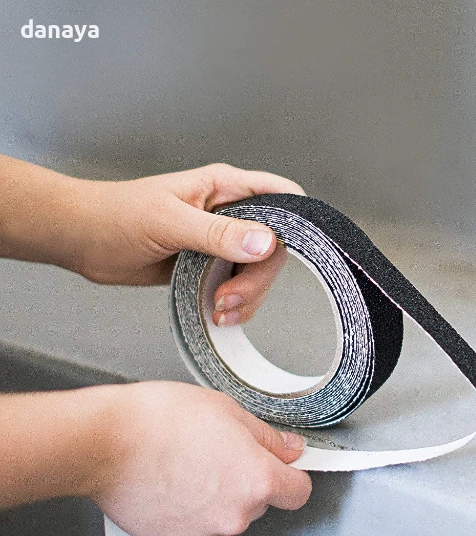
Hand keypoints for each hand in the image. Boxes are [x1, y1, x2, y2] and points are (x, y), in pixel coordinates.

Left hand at [79, 163, 303, 326]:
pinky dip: (234, 306)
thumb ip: (218, 234)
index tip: (293, 254)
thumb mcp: (169, 222)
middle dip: (258, 279)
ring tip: (218, 310)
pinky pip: (238, 288)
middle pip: (274, 248)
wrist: (82, 240)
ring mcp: (222, 243)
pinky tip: (216, 312)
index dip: (298, 223)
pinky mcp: (210, 267)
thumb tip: (265, 243)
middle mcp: (230, 214)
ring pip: (258, 273)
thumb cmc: (114, 216)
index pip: (282, 197)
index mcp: (225, 188)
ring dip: (246, 298)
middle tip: (230, 299)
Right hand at [90, 381, 311, 535]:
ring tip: (187, 466)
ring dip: (216, 498)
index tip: (283, 468)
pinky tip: (172, 485)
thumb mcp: (227, 411)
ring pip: (226, 517)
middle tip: (218, 454)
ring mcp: (205, 533)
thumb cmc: (159, 421)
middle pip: (259, 503)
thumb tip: (289, 449)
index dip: (292, 476)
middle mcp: (236, 515)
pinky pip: (196, 528)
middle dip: (246, 482)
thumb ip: (266, 437)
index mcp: (257, 481)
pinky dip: (189, 512)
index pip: (298, 492)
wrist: (103, 443)